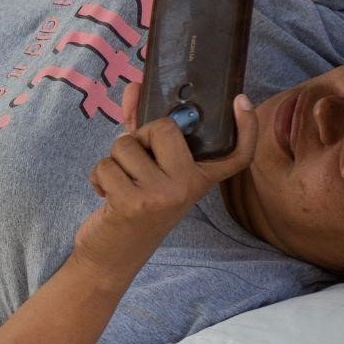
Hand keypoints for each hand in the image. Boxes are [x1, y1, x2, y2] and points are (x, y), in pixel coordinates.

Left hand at [73, 81, 260, 275]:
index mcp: (200, 179)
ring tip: (119, 184)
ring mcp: (164, 195)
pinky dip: (98, 176)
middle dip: (138, 137)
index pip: (235, 154)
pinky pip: (106, 164)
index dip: (245, 128)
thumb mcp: (144, 169)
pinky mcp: (134, 202)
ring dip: (112, 160)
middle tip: (135, 164)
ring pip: (126, 144)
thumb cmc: (130, 206)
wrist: (111, 257)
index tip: (242, 101)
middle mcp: (189, 187)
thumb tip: (133, 86)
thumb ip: (141, 128)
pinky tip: (106, 194)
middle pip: (164, 127)